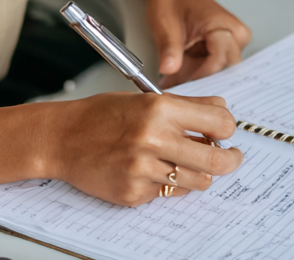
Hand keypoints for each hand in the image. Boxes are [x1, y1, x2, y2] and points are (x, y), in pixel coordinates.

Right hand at [44, 92, 241, 206]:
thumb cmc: (100, 115)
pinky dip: (168, 184)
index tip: (226, 130)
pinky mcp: (135, 194)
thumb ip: (182, 105)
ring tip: (187, 162)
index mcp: (158, 109)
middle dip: (230, 159)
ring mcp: (144, 170)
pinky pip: (169, 194)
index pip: (218, 121)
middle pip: (217, 160)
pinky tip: (153, 170)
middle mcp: (153, 139)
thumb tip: (219, 109)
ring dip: (199, 173)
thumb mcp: (142, 99)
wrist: (62, 138)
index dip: (228, 127)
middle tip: (231, 156)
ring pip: (197, 181)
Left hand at [147, 0, 250, 87]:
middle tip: (172, 81)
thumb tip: (168, 70)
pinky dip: (195, 71)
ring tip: (174, 67)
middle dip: (196, 80)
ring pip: (218, 74)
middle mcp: (236, 35)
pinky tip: (181, 66)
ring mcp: (234, 43)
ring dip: (194, 76)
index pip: (218, 63)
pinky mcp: (227, 49)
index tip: (178, 85)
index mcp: (223, 25)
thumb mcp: (164, 22)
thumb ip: (169, 48)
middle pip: (222, 72)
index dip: (197, 77)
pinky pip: (214, 70)